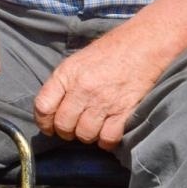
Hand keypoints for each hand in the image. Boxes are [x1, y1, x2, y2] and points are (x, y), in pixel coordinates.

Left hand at [34, 30, 167, 150]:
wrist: (143, 46)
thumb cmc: (109, 52)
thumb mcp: (77, 61)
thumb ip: (63, 84)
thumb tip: (52, 109)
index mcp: (67, 74)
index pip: (43, 106)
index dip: (43, 122)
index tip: (49, 127)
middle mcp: (83, 89)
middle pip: (63, 125)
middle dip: (66, 132)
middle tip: (73, 128)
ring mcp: (104, 101)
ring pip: (85, 135)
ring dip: (87, 136)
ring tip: (92, 128)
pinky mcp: (125, 111)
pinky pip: (108, 138)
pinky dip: (106, 141)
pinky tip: (107, 132)